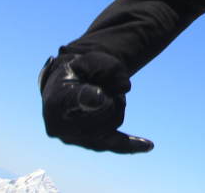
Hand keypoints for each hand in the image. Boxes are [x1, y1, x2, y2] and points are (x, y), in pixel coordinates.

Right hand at [39, 52, 153, 152]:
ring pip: (114, 122)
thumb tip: (124, 88)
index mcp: (56, 100)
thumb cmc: (81, 71)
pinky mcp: (92, 143)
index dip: (88, 99)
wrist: (70, 86)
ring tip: (101, 96)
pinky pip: (115, 145)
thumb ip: (108, 67)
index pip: (73, 101)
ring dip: (116, 105)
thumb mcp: (91, 59)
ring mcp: (76, 139)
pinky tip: (148, 145)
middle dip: (111, 95)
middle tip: (99, 86)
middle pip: (105, 111)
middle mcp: (61, 126)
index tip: (100, 97)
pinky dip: (131, 144)